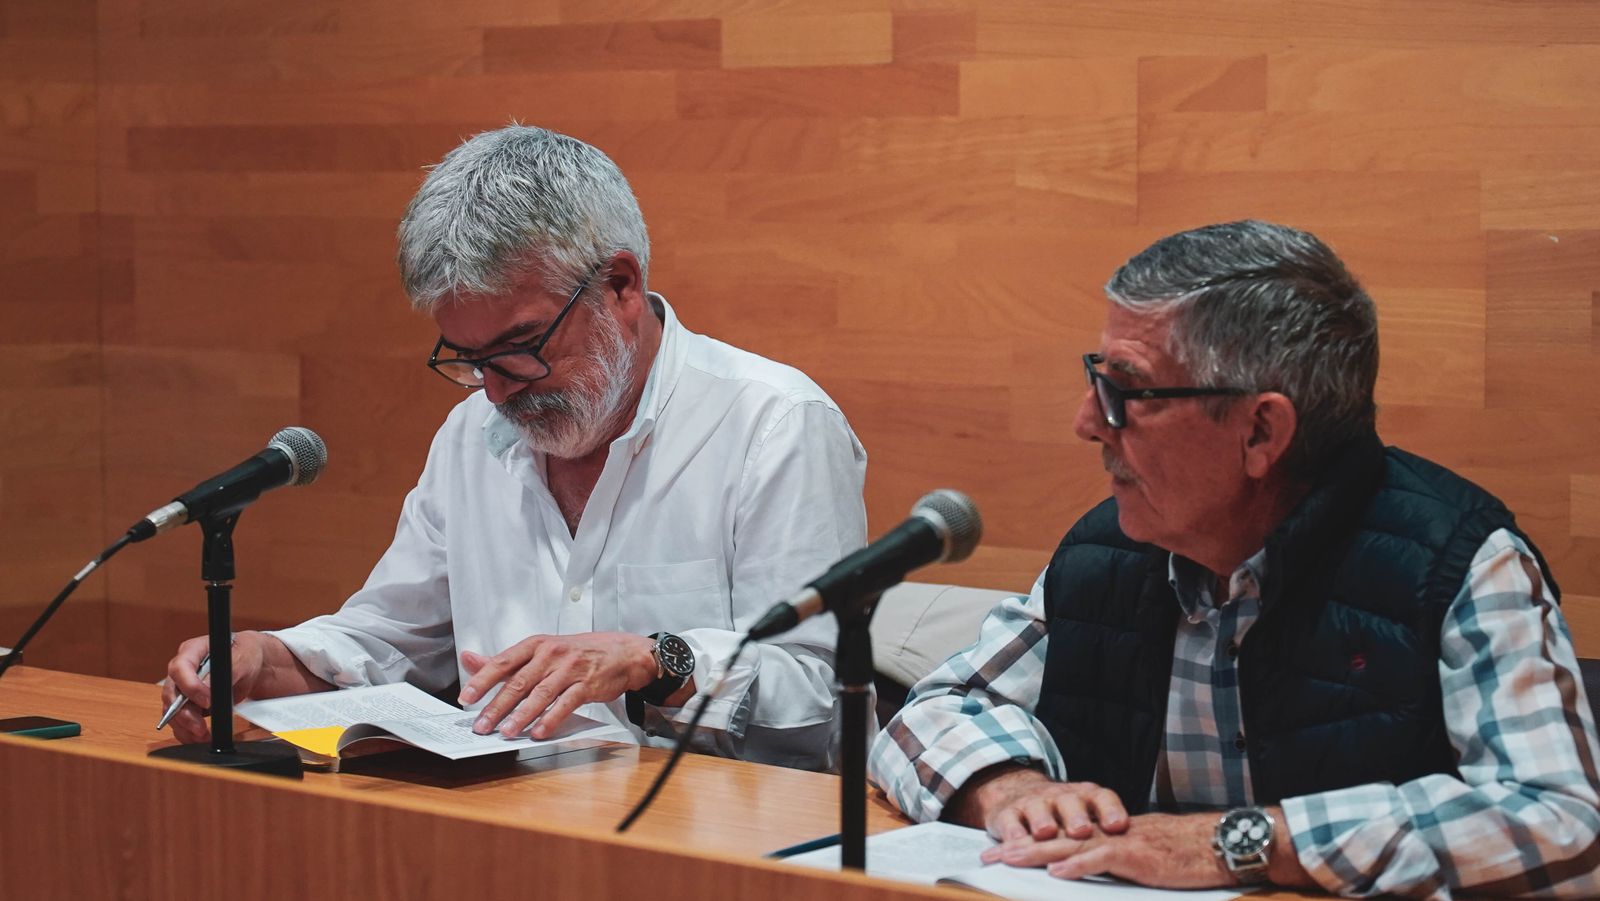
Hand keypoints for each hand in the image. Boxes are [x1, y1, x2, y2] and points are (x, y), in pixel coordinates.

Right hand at [161, 631, 269, 744]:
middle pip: (171, 694)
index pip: (179, 668)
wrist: (251, 664)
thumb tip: (206, 688)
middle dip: (184, 714)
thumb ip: (223, 673)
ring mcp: (182, 687)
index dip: (190, 687)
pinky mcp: (188, 703)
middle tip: (200, 727)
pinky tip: (199, 737)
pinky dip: (187, 731)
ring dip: (184, 726)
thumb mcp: (240, 659)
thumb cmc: (245, 654)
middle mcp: (182, 670)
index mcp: (192, 651)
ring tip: (202, 736)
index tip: (207, 701)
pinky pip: (179, 720)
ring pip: (172, 710)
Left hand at [458, 632, 659, 738]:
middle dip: (497, 706)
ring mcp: (569, 669)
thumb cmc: (576, 653)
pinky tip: (538, 732)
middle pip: (518, 682)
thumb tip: (469, 659)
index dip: (482, 681)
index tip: (466, 698)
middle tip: (481, 725)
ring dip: (521, 715)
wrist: (621, 653)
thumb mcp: (540, 650)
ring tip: (506, 732)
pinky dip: (551, 719)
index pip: (503, 662)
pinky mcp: (587, 684)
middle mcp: (551, 654)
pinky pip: (565, 704)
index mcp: (535, 645)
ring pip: (540, 694)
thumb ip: (504, 660)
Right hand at [951, 765, 1129, 842]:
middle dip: (1076, 816)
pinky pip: (1009, 822)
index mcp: (1086, 797)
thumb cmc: (1062, 812)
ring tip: (1045, 832)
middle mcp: (1060, 797)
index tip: (1118, 826)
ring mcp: (1033, 803)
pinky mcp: (1008, 814)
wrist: (1017, 792)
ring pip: (1038, 809)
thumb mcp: (1087, 816)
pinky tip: (1015, 842)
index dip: (1110, 811)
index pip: (1102, 799)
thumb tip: (1144, 854)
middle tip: (1081, 831)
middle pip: (1070, 803)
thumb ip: (1107, 833)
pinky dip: (1012, 832)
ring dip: (1042, 820)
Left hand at [981, 812, 1231, 888]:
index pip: (1062, 838)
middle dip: (1019, 847)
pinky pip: (1102, 858)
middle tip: (987, 856)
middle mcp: (1108, 834)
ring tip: (1007, 858)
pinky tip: (1056, 870)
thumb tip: (1089, 873)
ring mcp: (1122, 842)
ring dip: (1036, 852)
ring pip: (1070, 844)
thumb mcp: (1144, 858)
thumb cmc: (1187, 854)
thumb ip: (1116, 862)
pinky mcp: (1137, 855)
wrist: (1219, 842)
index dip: (1030, 845)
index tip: (1001, 852)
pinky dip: (1078, 864)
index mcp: (1108, 835)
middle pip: (1056, 838)